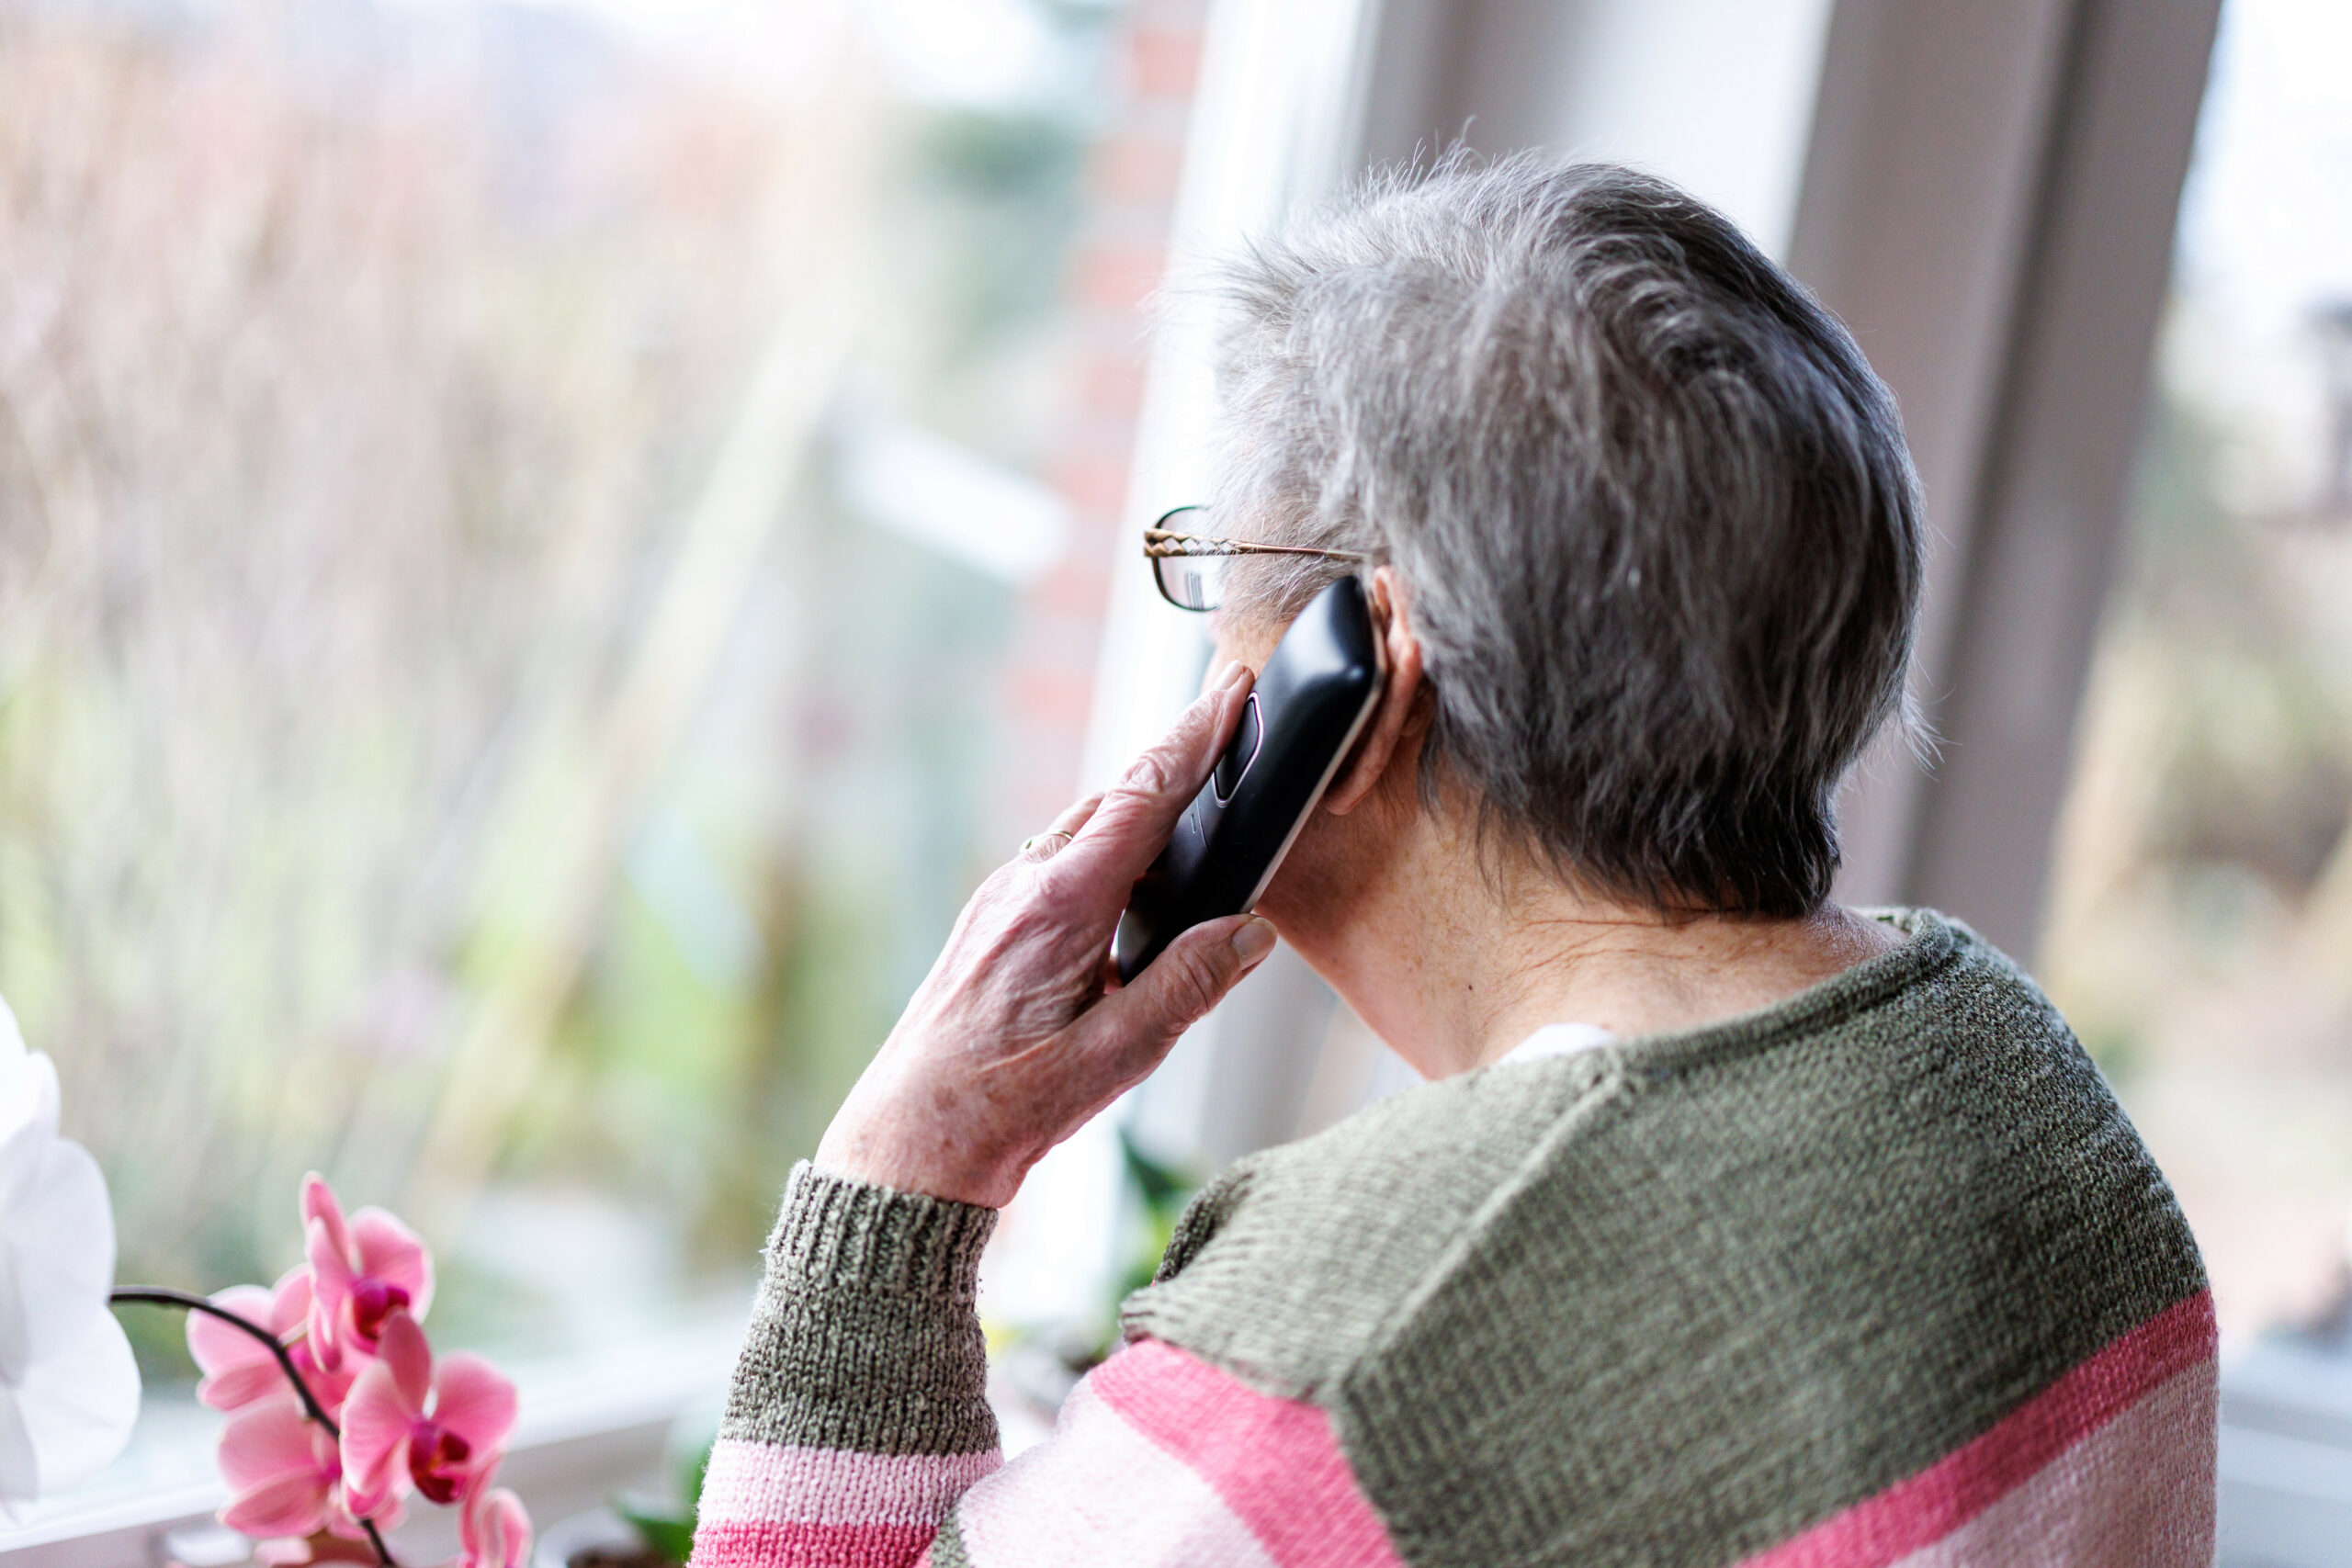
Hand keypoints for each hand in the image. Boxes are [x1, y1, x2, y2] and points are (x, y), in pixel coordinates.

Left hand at [813, 661, 1278, 1207]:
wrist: (909, 1143)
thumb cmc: (1000, 1107)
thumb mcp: (1115, 1057)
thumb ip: (1187, 986)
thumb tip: (1250, 934)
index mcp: (1058, 907)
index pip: (1143, 799)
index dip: (1195, 739)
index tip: (1231, 692)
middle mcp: (1023, 889)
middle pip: (1116, 801)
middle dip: (1175, 762)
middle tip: (1230, 729)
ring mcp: (1000, 903)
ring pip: (1086, 833)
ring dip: (1142, 814)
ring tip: (1197, 808)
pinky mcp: (991, 925)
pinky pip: (1060, 866)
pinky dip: (1109, 855)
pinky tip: (1135, 888)